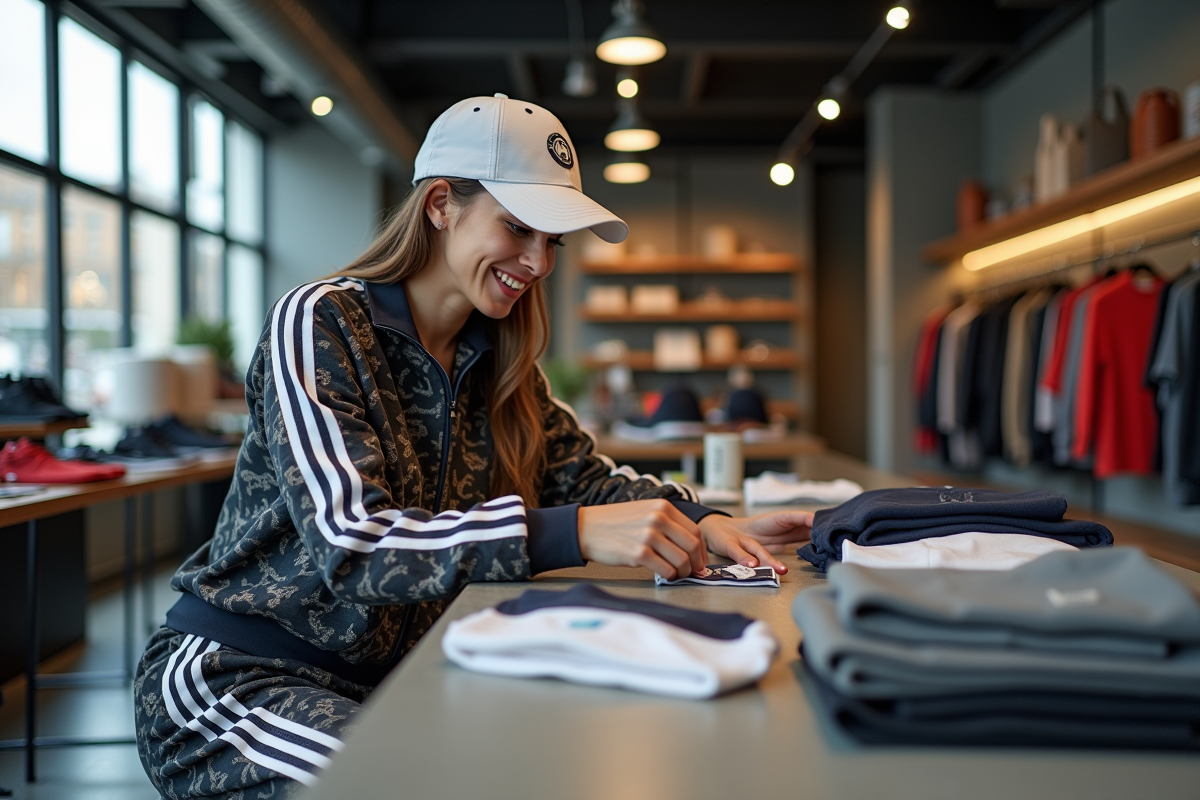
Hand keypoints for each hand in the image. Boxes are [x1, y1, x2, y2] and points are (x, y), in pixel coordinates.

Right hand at [577, 500, 706, 579]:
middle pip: (692, 545)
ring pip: (682, 560)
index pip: (695, 530)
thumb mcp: (645, 511)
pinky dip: (670, 577)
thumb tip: (689, 545)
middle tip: (693, 571)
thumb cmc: (615, 522)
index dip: (701, 549)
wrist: (587, 528)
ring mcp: (648, 536)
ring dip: (683, 572)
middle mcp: (658, 518)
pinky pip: (666, 570)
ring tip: (677, 574)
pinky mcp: (639, 553)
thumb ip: (667, 522)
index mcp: (663, 507)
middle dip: (696, 563)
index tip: (699, 560)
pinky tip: (665, 576)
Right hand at [699, 511, 814, 574]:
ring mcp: (744, 537)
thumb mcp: (772, 535)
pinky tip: (752, 565)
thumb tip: (817, 543)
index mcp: (774, 527)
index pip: (796, 523)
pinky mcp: (728, 543)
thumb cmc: (746, 535)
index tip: (825, 530)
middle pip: (782, 530)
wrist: (716, 528)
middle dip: (799, 533)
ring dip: (769, 559)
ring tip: (781, 570)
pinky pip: (737, 552)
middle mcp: (761, 530)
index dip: (810, 525)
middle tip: (814, 539)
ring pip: (759, 549)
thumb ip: (791, 537)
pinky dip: (744, 558)